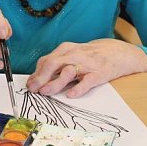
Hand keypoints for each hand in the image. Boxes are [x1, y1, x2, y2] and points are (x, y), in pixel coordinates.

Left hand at [26, 39, 146, 98]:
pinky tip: (70, 95)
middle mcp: (75, 55)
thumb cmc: (90, 56)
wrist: (117, 53)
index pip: (46, 60)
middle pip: (53, 63)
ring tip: (45, 92)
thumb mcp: (72, 55)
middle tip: (33, 89)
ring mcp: (87, 64)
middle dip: (41, 77)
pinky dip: (78, 88)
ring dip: (55, 82)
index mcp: (66, 50)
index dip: (36, 72)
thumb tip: (38, 78)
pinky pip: (87, 81)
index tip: (29, 84)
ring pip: (68, 71)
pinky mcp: (99, 73)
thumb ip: (57, 64)